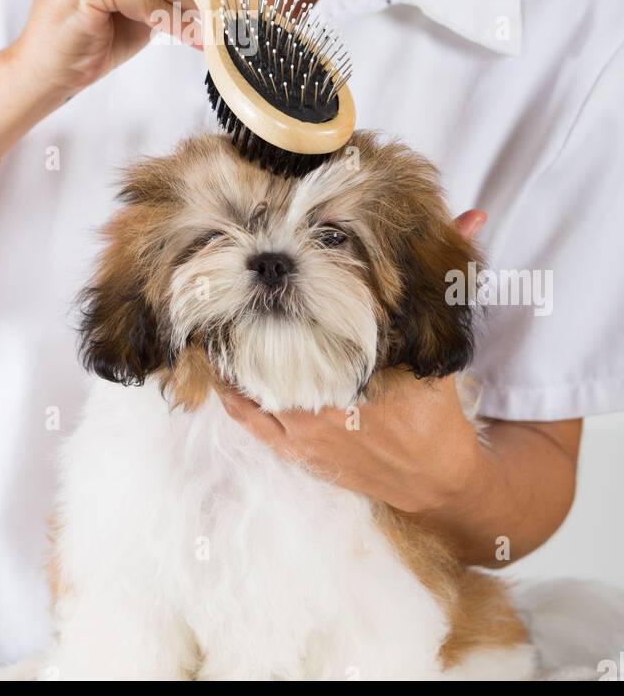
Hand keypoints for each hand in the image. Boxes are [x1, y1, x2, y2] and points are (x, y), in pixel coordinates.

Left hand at [214, 209, 487, 512]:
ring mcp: (306, 430)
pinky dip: (232, 393)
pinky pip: (249, 420)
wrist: (438, 481)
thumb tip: (475, 215)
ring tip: (221, 315)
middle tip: (238, 277)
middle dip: (257, 312)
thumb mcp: (442, 343)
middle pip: (275, 346)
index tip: (271, 260)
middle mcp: (327, 399)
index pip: (314, 317)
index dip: (290, 286)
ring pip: (254, 382)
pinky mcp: (298, 452)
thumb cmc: (437, 409)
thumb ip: (449, 281)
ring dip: (237, 350)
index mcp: (362, 368)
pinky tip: (220, 367)